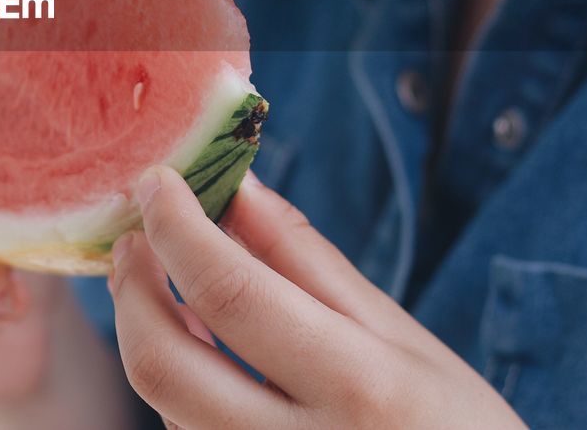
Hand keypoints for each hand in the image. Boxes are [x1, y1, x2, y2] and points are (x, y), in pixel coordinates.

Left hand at [109, 166, 526, 429]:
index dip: (178, 226)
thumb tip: (238, 186)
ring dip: (148, 332)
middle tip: (134, 237)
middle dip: (131, 288)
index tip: (158, 181)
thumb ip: (308, 261)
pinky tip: (198, 347)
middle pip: (163, 362)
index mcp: (355, 384)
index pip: (231, 291)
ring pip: (165, 403)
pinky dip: (177, 379)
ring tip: (166, 284)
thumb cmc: (456, 428)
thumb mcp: (401, 336)